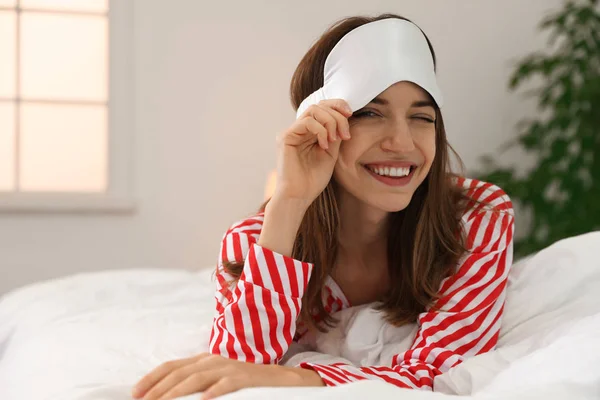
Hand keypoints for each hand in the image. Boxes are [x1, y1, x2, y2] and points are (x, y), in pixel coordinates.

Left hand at [131, 353, 324, 399]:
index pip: (172, 366)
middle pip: (180, 373)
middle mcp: (214, 360)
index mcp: (205, 360)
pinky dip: (213, 392)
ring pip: (197, 378)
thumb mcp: (218, 380)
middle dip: (158, 389)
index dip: (152, 378)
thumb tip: (171, 396)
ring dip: (176, 392)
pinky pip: (225, 385)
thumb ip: (197, 384)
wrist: (281, 379)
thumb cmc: (246, 382)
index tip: (135, 393)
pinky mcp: (245, 378)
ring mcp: (230, 368)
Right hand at [273, 99, 352, 204]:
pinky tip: (324, 145)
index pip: (323, 108)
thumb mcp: (331, 153)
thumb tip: (344, 118)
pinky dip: (320, 130)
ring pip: (313, 110)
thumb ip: (335, 135)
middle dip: (337, 115)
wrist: (300, 196)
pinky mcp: (285, 137)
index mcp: (309, 132)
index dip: (338, 105)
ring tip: (334, 140)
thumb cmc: (313, 180)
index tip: (351, 114)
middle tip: (345, 134)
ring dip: (330, 121)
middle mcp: (299, 129)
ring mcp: (291, 132)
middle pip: (319, 105)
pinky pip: (306, 122)